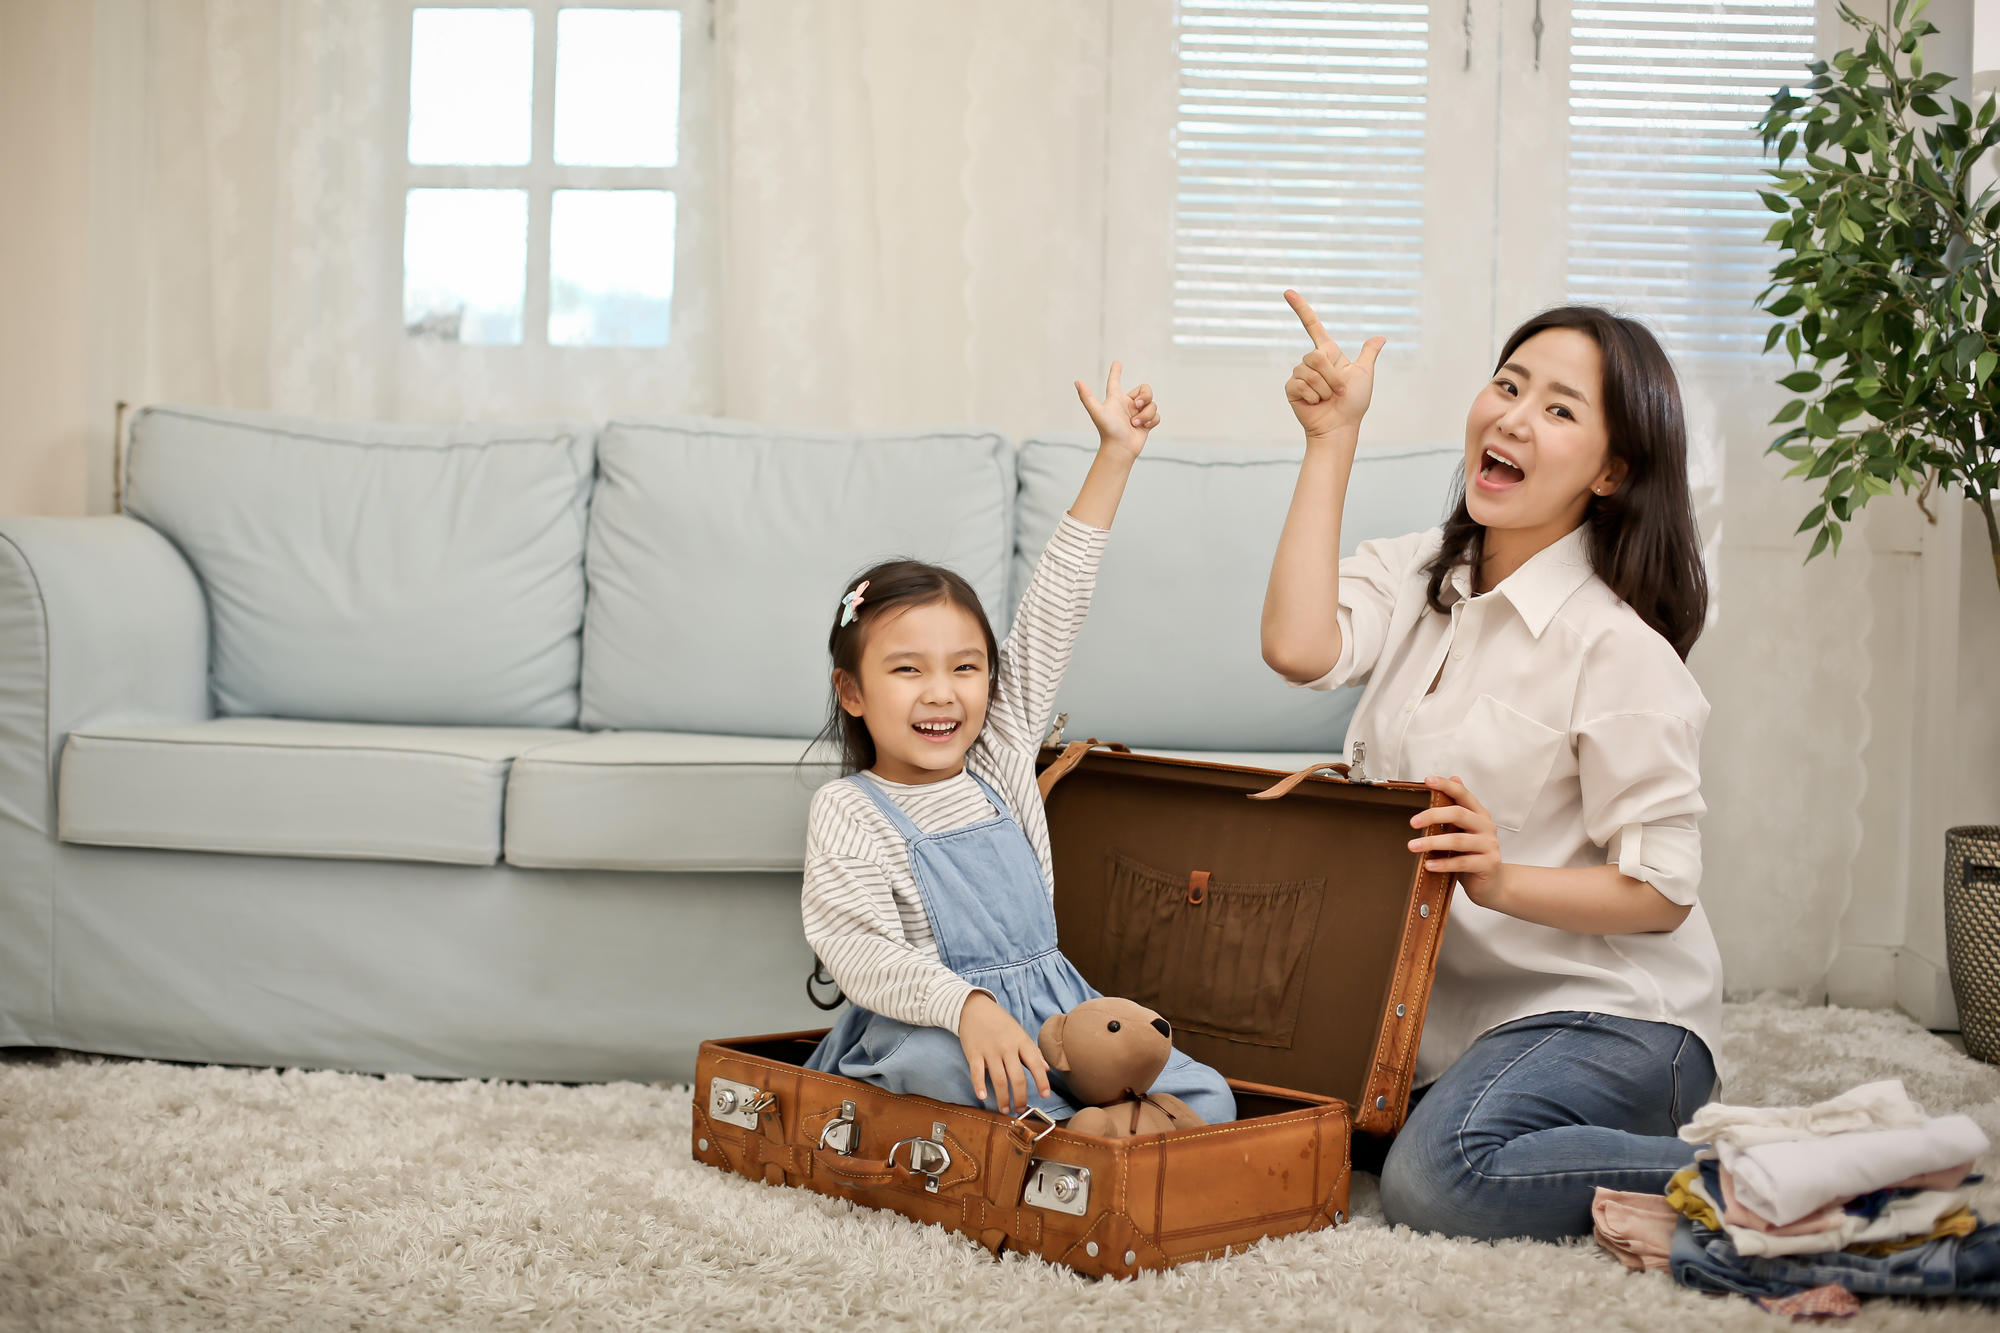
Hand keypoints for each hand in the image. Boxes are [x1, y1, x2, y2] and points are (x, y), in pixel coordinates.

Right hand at [958, 993, 1052, 1114]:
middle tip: (1021, 1109)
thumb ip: (1033, 1051)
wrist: (975, 1008)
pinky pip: (977, 1073)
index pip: (1035, 1064)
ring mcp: (990, 1051)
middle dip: (1021, 1097)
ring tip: (1005, 1110)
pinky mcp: (974, 1053)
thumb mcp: (1020, 1033)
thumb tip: (1047, 1069)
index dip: (1042, 1081)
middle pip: (1017, 1077)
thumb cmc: (1000, 1022)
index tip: (1045, 1095)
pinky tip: (983, 1097)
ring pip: (999, 1079)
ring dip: (1003, 1098)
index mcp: (1021, 1041)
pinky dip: (980, 1086)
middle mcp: (1007, 1047)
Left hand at [1074, 361, 1157, 461]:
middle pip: (1145, 390)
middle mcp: (1127, 404)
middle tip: (1135, 406)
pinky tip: (1143, 428)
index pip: (1115, 381)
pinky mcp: (1146, 423)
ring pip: (1152, 404)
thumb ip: (1087, 397)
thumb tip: (1077, 381)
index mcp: (1116, 399)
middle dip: (1145, 397)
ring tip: (1134, 423)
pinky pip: (1156, 415)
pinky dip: (1151, 421)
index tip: (1117, 363)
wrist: (1120, 449)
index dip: (1116, 372)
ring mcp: (1138, 413)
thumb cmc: (1108, 430)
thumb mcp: (1097, 411)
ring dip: (1145, 414)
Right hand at [1283, 290, 1384, 440]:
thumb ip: (1368, 354)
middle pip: (1316, 355)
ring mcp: (1300, 375)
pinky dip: (1314, 397)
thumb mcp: (1364, 374)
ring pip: (1310, 371)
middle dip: (1332, 376)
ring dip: (1325, 389)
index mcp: (1328, 354)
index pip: (1312, 326)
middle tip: (1339, 391)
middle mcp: (1312, 362)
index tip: (1287, 292)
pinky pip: (1301, 384)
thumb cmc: (1354, 404)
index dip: (1301, 309)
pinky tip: (1316, 404)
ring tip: (1328, 399)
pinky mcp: (1292, 389)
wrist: (1340, 427)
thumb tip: (1381, 337)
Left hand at [1409, 775, 1506, 910]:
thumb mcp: (1464, 830)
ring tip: (1413, 846)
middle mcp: (1486, 827)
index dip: (1446, 785)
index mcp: (1479, 814)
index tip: (1428, 781)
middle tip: (1412, 822)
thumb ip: (1457, 808)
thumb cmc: (1473, 854)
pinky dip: (1443, 863)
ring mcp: (1489, 846)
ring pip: (1458, 840)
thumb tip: (1454, 777)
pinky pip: (1463, 862)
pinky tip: (1428, 865)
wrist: (1492, 883)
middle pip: (1459, 814)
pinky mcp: (1488, 864)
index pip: (1463, 794)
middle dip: (1433, 815)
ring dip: (1432, 842)